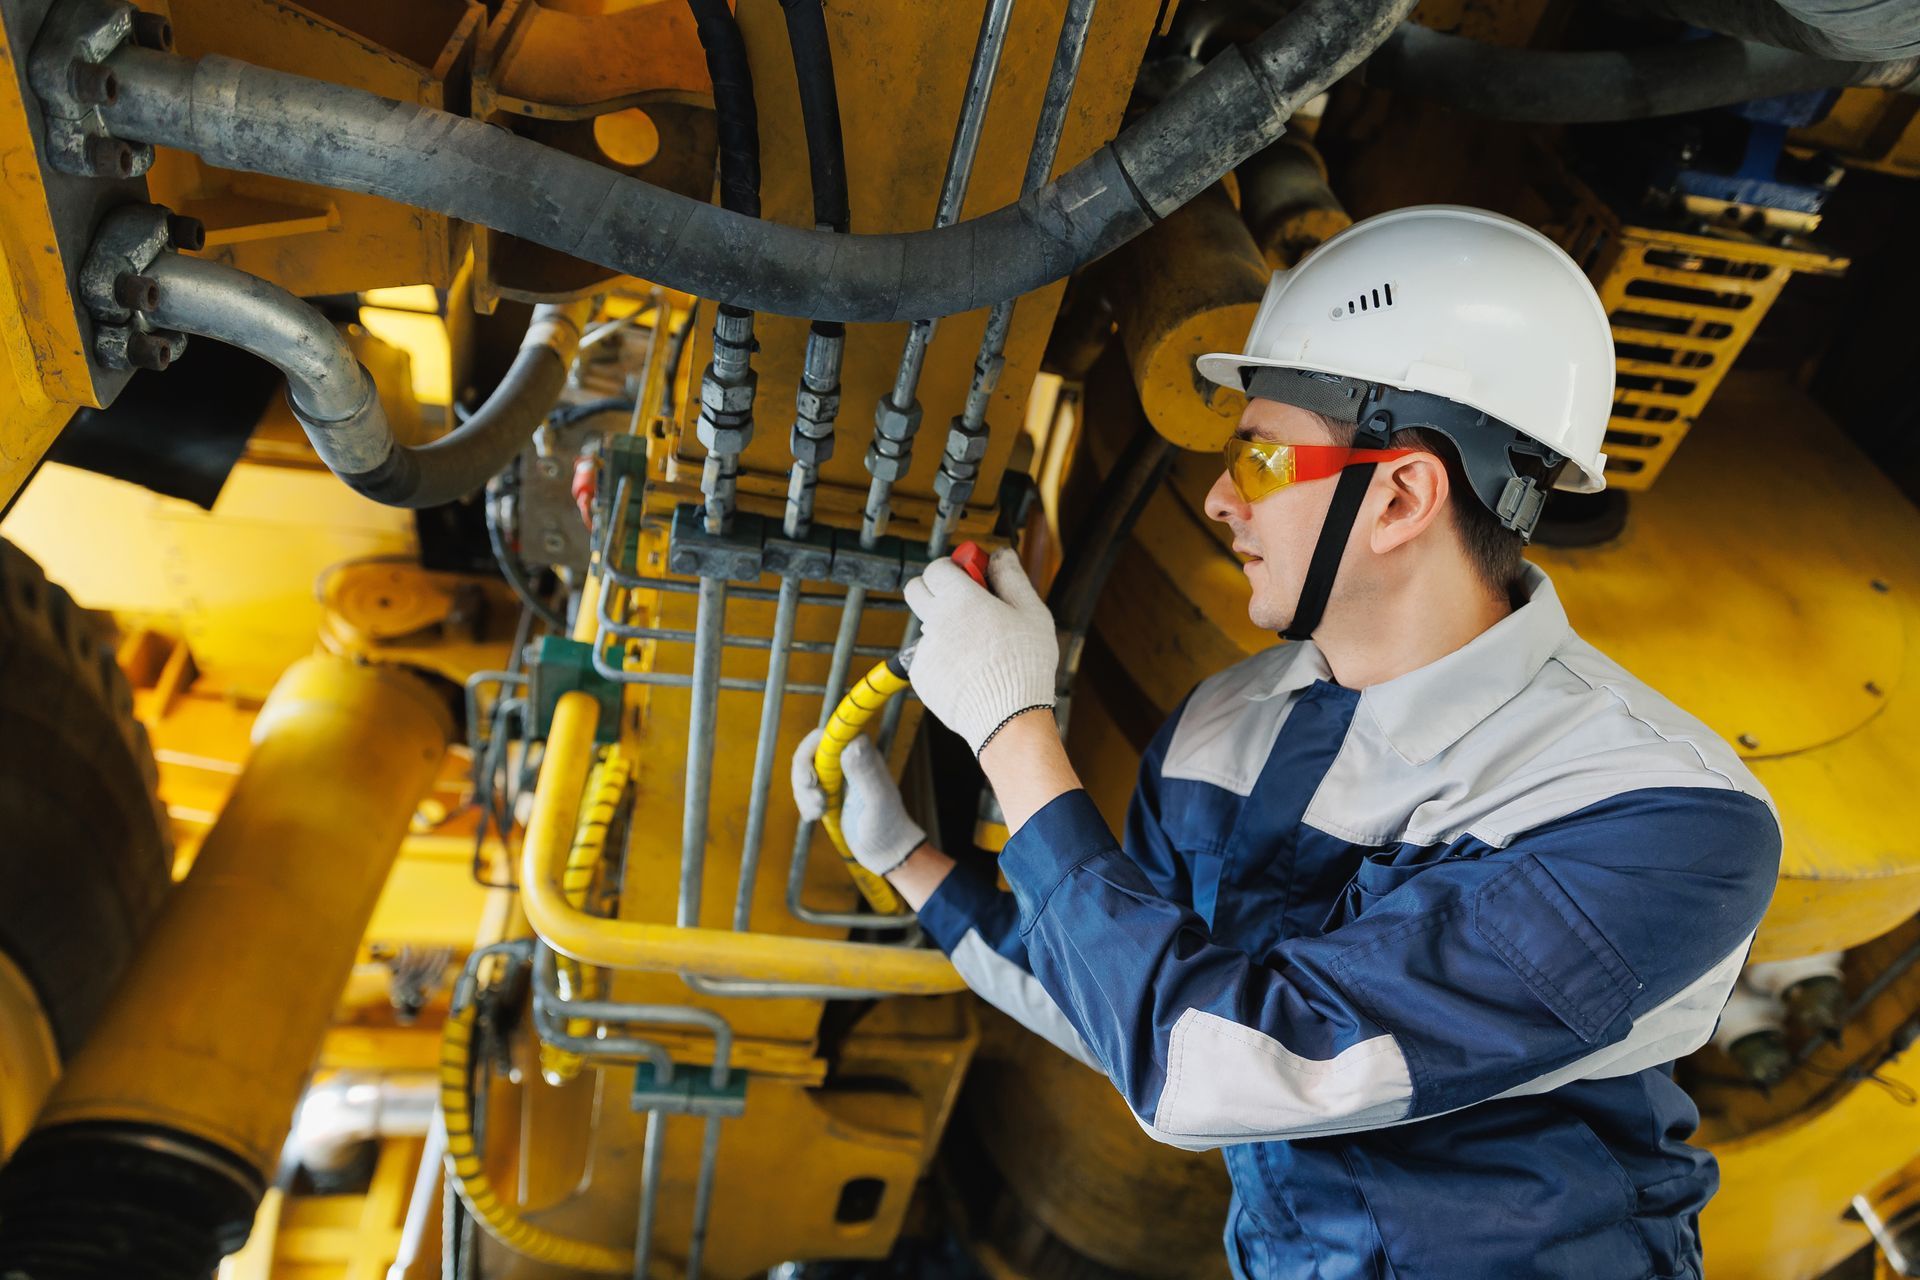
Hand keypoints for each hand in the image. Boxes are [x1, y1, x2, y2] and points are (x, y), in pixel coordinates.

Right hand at [790, 728, 925, 876]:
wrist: (886, 851)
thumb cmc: (887, 826)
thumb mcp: (876, 799)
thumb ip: (865, 771)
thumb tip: (853, 742)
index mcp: (862, 753)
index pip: (826, 735)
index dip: (811, 751)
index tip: (811, 779)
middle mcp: (849, 759)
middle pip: (809, 754)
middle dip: (803, 778)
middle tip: (816, 801)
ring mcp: (839, 776)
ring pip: (804, 772)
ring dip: (804, 794)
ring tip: (818, 813)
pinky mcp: (831, 791)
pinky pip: (806, 789)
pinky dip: (805, 803)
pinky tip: (815, 817)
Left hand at [904, 547, 1057, 754]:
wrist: (1008, 718)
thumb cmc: (1025, 665)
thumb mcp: (1031, 613)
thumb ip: (1012, 578)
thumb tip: (999, 555)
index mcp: (960, 599)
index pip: (937, 567)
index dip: (953, 568)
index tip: (969, 575)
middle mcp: (935, 621)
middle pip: (916, 590)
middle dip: (934, 589)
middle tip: (961, 600)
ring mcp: (925, 650)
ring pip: (926, 626)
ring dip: (943, 627)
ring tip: (977, 646)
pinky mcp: (921, 676)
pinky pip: (927, 656)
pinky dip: (943, 659)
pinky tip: (970, 671)